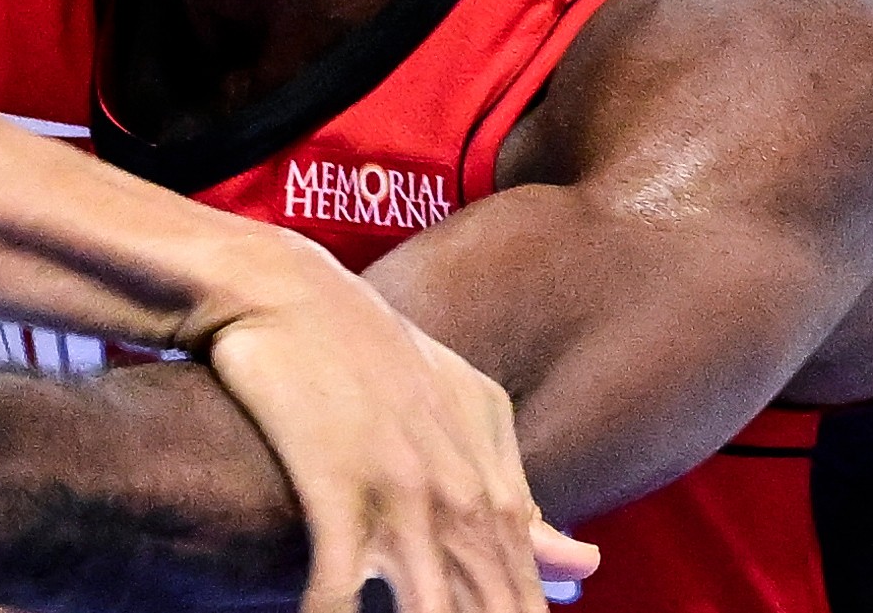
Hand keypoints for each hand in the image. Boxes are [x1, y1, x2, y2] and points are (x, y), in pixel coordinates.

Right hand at [195, 244, 596, 612]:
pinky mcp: (335, 486)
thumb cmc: (369, 349)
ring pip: (433, 609)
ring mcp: (400, 491)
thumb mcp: (462, 408)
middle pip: (491, 606)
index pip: (524, 589)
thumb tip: (587, 563)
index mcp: (490, 481)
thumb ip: (515, 486)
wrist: (285, 291)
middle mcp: (457, 494)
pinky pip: (340, 585)